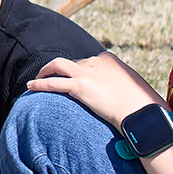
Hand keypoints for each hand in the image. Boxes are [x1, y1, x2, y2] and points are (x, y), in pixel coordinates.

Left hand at [27, 52, 164, 127]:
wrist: (141, 112)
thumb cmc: (142, 106)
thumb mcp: (135, 90)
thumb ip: (124, 88)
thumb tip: (123, 98)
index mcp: (110, 60)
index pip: (90, 60)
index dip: (81, 69)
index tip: (77, 78)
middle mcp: (96, 62)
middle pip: (73, 64)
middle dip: (62, 71)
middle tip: (52, 78)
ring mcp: (87, 73)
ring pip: (57, 65)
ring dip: (45, 71)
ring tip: (37, 78)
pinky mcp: (80, 86)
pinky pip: (53, 83)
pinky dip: (40, 84)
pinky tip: (30, 86)